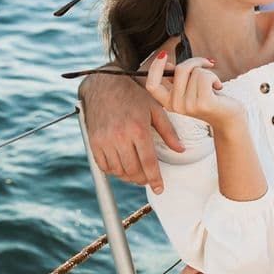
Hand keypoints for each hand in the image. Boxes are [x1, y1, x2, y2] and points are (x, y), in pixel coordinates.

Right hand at [79, 67, 183, 192]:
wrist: (105, 84)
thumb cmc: (134, 95)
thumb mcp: (155, 109)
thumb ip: (168, 131)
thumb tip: (181, 150)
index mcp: (138, 129)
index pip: (148, 163)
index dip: (155, 179)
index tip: (159, 189)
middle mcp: (120, 137)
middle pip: (133, 170)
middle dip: (143, 180)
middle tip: (149, 180)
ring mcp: (104, 140)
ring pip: (118, 171)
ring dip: (129, 177)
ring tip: (137, 175)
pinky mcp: (93, 142)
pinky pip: (104, 166)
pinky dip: (113, 171)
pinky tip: (122, 168)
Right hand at [145, 53, 245, 128]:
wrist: (229, 119)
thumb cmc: (211, 99)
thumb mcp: (190, 88)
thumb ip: (177, 77)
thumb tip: (166, 61)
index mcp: (169, 103)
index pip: (152, 85)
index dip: (155, 67)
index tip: (163, 54)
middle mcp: (176, 106)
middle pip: (179, 69)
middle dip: (195, 62)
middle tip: (206, 66)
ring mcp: (189, 106)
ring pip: (195, 71)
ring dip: (207, 72)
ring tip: (212, 84)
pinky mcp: (203, 103)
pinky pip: (204, 76)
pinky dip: (214, 76)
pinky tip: (218, 87)